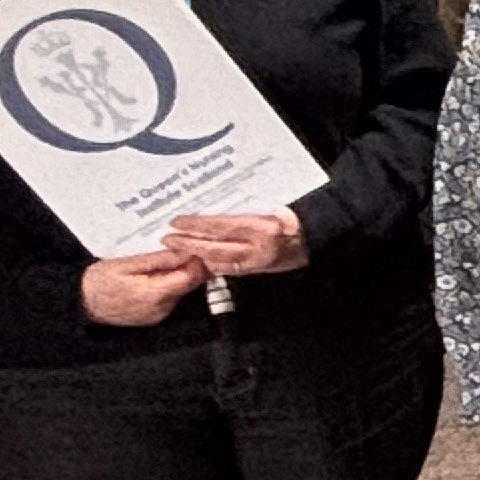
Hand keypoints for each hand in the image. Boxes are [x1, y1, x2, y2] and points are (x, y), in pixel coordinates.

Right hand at [79, 250, 205, 326]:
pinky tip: (158, 277)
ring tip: (165, 263)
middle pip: (188, 286)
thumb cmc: (100, 279)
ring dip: (179, 277)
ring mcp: (159, 316)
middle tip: (182, 251)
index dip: (197, 262)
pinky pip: (171, 300)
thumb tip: (186, 251)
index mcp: (155, 294)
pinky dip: (170, 287)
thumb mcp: (128, 263)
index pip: (190, 278)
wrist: (81, 301)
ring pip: (181, 293)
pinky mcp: (155, 319)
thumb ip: (159, 260)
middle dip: (190, 268)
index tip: (194, 248)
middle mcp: (161, 309)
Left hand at [165, 209, 305, 277]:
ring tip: (176, 250)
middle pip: (216, 248)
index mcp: (262, 228)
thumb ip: (250, 211)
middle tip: (167, 239)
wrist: (313, 240)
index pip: (222, 227)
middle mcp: (258, 248)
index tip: (177, 221)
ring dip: (195, 256)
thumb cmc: (294, 221)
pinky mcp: (256, 270)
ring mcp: (256, 262)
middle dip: (189, 244)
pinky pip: (228, 270)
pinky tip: (197, 261)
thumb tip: (227, 209)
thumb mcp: (278, 209)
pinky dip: (210, 265)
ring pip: (219, 262)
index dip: (198, 225)